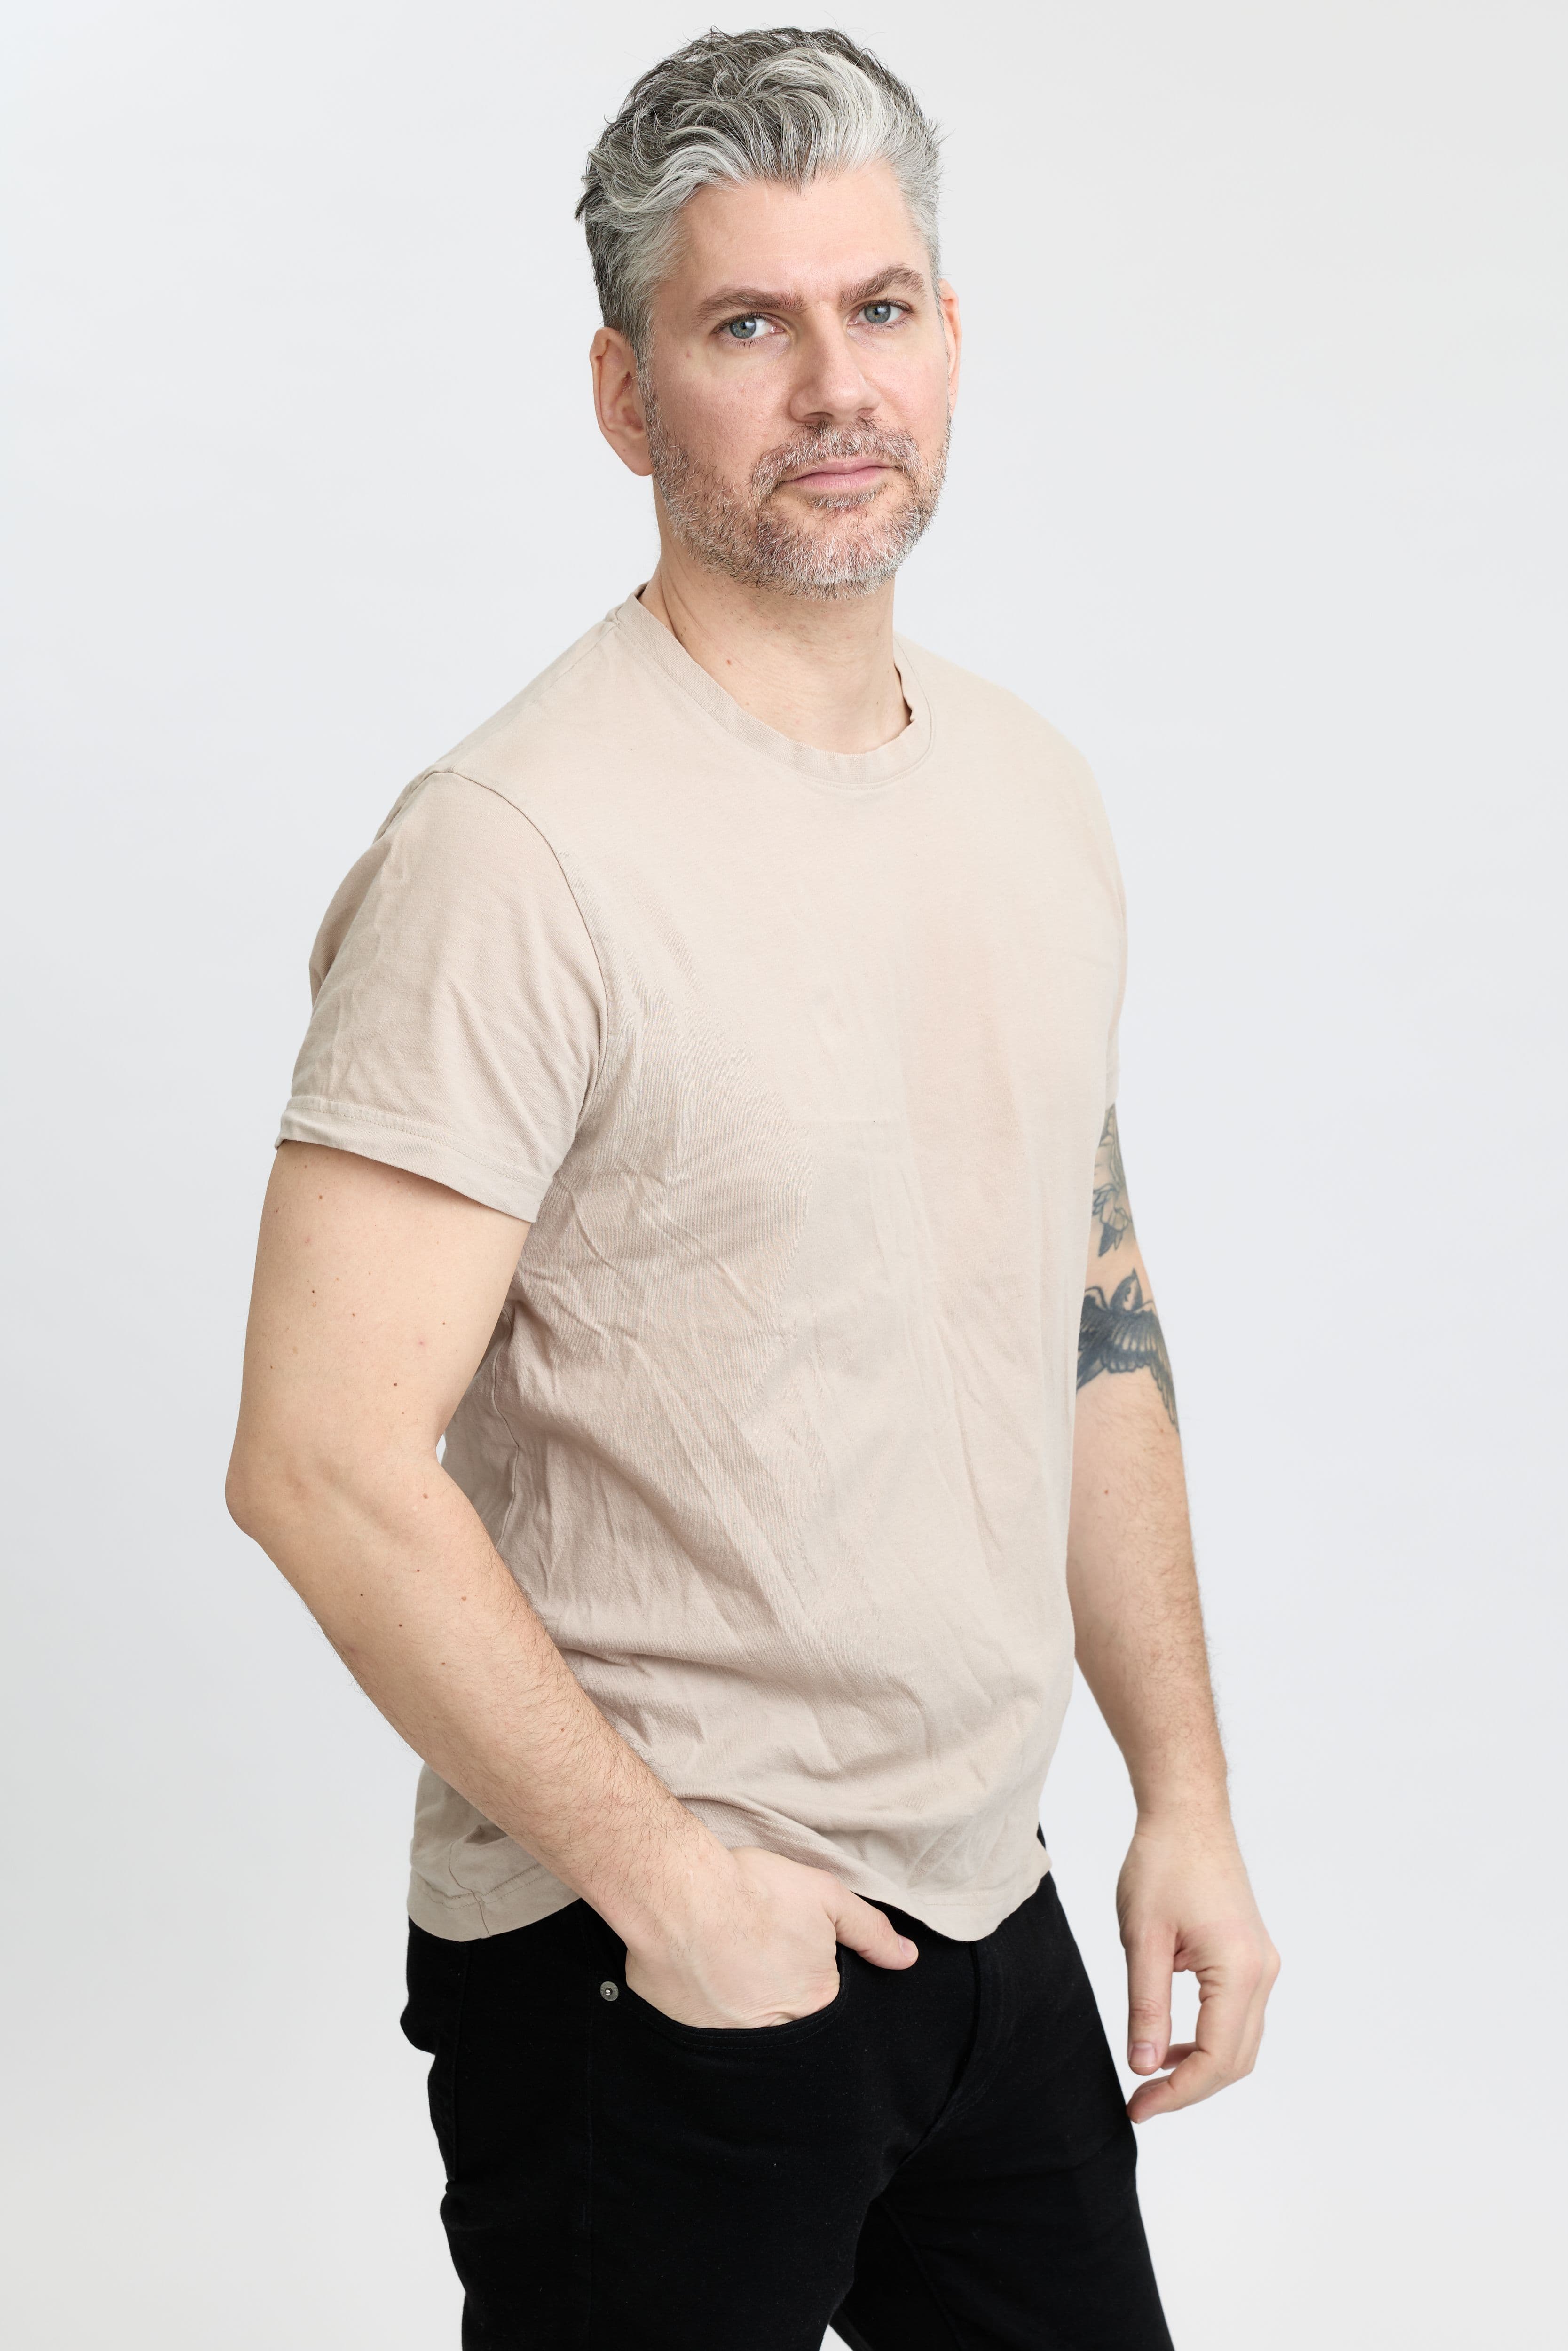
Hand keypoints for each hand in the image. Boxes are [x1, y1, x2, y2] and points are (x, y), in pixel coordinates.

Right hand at [624, 1845, 917, 2027]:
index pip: (828, 2014)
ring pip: (747, 2040)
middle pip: (789, 2031)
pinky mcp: (687, 2043)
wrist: (677, 1894)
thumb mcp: (825, 1896)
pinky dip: (706, 2018)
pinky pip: (705, 2041)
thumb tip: (907, 1959)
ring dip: (743, 2013)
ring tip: (730, 1974)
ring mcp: (728, 2045)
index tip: (791, 1962)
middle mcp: (776, 2036)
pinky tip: (701, 1985)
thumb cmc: (753, 1890)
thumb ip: (870, 1931)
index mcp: (816, 2005)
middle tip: (758, 1966)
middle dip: (779, 2006)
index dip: (812, 1986)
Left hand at [1116, 1817, 1278, 2121]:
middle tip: (1141, 2102)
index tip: (1138, 2106)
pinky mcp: (1252, 1955)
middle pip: (1236, 2060)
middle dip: (1190, 2089)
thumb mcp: (1143, 1939)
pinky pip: (1237, 2016)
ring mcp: (1262, 1963)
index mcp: (1240, 1970)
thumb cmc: (1163, 1863)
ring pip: (1240, 2042)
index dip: (1177, 2093)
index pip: (1216, 2059)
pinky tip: (1171, 2041)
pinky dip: (1208, 2039)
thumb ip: (1146, 2007)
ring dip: (1201, 2067)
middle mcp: (1263, 1972)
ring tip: (1152, 2076)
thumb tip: (1144, 2067)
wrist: (1187, 1813)